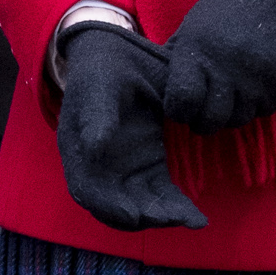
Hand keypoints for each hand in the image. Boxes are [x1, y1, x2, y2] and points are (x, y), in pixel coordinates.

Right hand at [56, 24, 205, 232]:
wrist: (120, 54)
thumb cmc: (106, 66)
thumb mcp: (101, 83)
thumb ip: (97, 115)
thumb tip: (94, 148)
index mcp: (77, 149)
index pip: (88, 190)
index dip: (109, 207)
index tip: (135, 215)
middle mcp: (97, 168)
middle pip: (116, 207)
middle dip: (145, 217)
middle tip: (175, 218)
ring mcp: (124, 171)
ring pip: (140, 207)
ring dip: (163, 217)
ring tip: (193, 219)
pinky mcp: (148, 168)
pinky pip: (161, 195)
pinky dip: (176, 208)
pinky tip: (198, 218)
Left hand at [162, 0, 275, 135]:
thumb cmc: (228, 10)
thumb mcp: (193, 28)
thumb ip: (176, 60)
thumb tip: (158, 90)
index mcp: (196, 52)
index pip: (182, 103)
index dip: (179, 110)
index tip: (183, 104)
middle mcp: (225, 68)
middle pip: (210, 122)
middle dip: (205, 120)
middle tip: (208, 105)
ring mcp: (255, 77)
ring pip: (238, 119)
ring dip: (234, 110)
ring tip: (234, 86)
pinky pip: (265, 109)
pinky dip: (260, 101)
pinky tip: (256, 79)